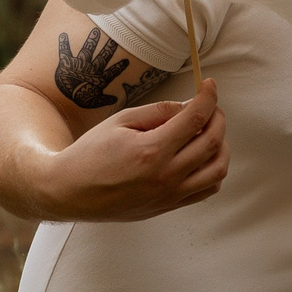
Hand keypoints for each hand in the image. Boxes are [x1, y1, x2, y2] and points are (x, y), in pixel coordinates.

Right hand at [34, 77, 230, 220]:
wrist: (70, 192)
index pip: (195, 119)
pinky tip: (202, 156)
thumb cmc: (91, 153)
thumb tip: (191, 105)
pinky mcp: (169, 206)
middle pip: (212, 142)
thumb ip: (159, 111)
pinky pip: (207, 190)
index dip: (208, 98)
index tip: (209, 85)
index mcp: (151, 151)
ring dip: (221, 146)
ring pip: (217, 169)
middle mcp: (166, 176)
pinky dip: (214, 170)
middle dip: (217, 118)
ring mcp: (170, 195)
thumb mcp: (120, 121)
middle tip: (211, 107)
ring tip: (208, 132)